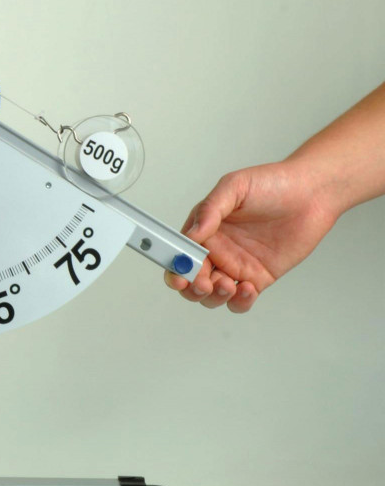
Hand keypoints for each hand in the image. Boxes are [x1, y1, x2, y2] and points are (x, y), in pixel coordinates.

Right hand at [164, 159, 338, 312]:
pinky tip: (246, 288)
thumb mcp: (235, 186)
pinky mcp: (258, 278)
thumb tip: (192, 233)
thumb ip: (210, 209)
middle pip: (190, 279)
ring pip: (212, 294)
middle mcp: (216, 250)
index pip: (179, 251)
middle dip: (191, 286)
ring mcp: (236, 265)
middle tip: (202, 283)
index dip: (174, 264)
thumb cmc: (273, 184)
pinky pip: (241, 300)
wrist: (312, 194)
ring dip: (214, 296)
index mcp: (204, 228)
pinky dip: (239, 302)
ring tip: (227, 284)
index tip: (179, 269)